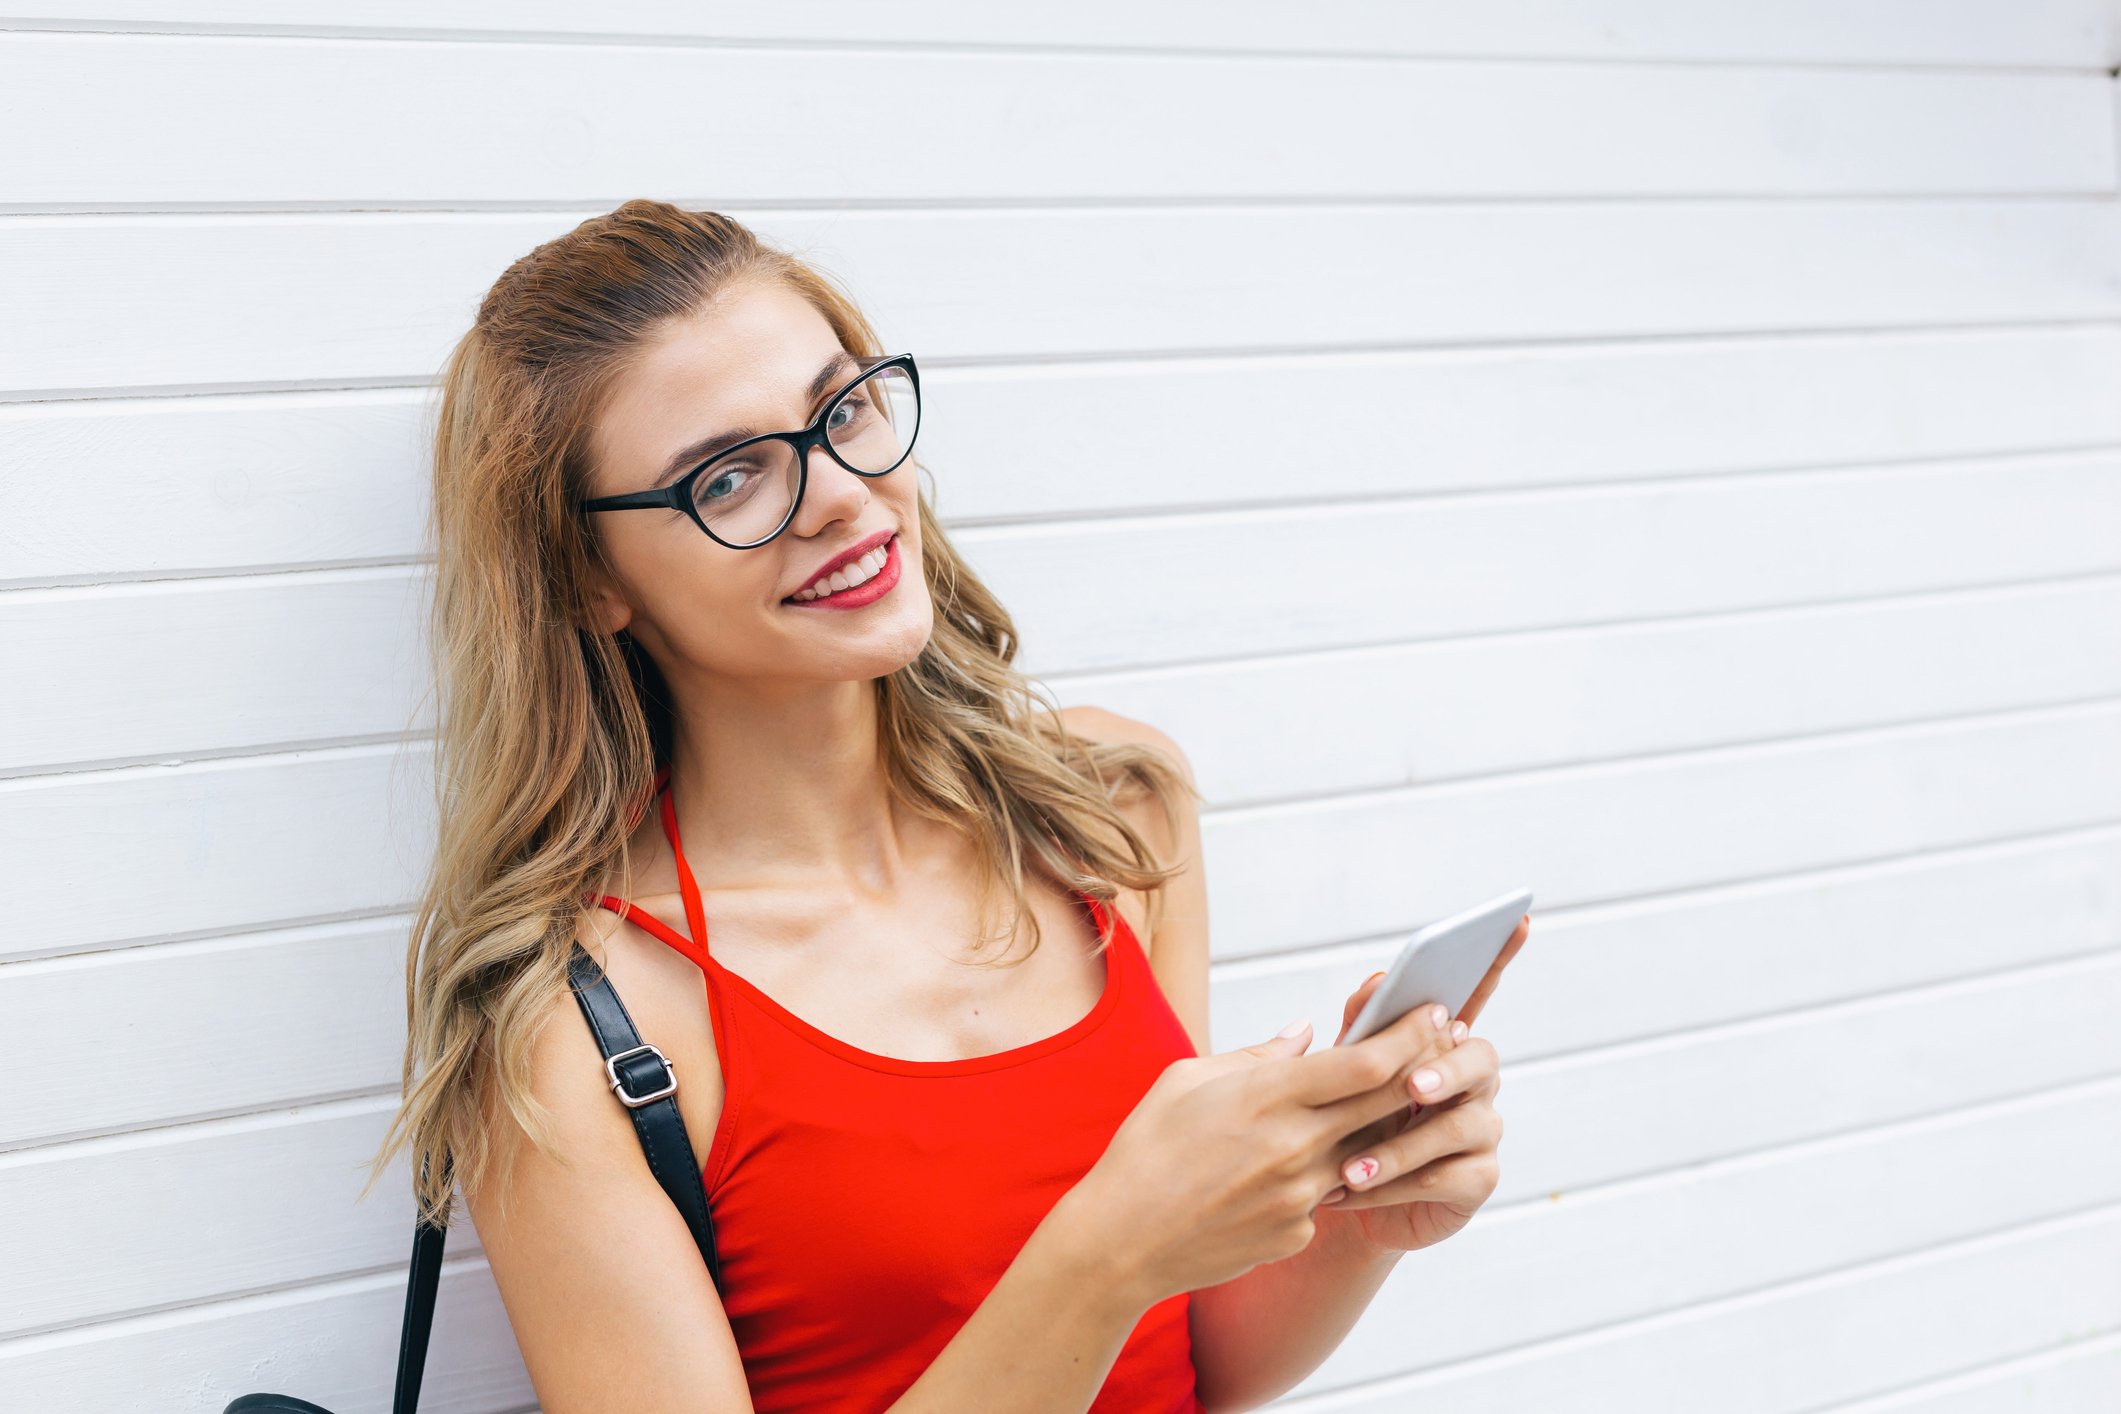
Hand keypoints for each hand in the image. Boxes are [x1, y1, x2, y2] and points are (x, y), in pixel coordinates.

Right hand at [1065, 992, 1487, 1304]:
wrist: (1121, 1241)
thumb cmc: (1146, 1149)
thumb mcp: (1188, 1079)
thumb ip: (1258, 1056)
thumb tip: (1306, 1035)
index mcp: (1267, 1098)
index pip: (1364, 1063)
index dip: (1407, 1036)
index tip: (1432, 1015)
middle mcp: (1295, 1148)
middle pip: (1384, 1104)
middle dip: (1422, 1070)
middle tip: (1446, 1046)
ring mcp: (1300, 1197)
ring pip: (1367, 1152)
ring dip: (1387, 1125)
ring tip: (1395, 1102)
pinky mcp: (1296, 1233)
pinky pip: (1328, 1195)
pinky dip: (1329, 1174)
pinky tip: (1304, 1167)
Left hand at [1315, 911, 1528, 1254]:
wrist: (1337, 1201)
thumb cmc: (1344, 1124)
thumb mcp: (1343, 1073)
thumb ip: (1362, 1026)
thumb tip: (1376, 978)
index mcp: (1443, 1045)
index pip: (1475, 994)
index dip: (1497, 958)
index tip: (1515, 919)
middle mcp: (1473, 1081)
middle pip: (1481, 1059)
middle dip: (1445, 1070)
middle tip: (1412, 1086)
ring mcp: (1481, 1129)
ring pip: (1457, 1125)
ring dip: (1401, 1145)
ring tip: (1352, 1165)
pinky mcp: (1477, 1179)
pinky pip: (1447, 1175)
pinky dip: (1398, 1182)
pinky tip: (1359, 1187)